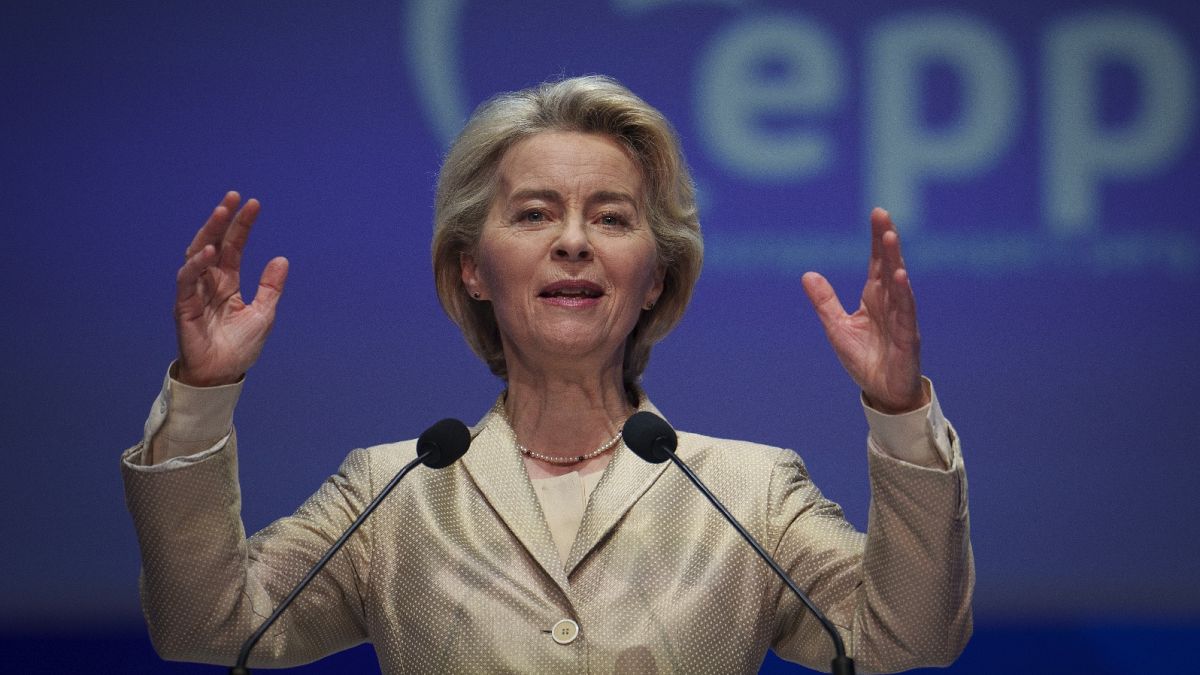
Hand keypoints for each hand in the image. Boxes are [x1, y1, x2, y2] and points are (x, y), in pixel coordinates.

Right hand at [174, 191, 287, 386]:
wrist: (224, 375)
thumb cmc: (240, 347)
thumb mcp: (263, 313)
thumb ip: (270, 287)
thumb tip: (282, 259)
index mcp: (228, 282)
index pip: (233, 247)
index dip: (242, 226)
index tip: (254, 204)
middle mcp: (210, 283)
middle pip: (213, 243)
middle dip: (222, 220)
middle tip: (233, 197)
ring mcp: (195, 293)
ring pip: (197, 255)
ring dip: (208, 233)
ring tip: (221, 213)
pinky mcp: (184, 307)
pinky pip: (187, 282)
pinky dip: (196, 265)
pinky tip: (208, 251)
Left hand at [801, 208, 926, 413]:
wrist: (882, 392)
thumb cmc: (865, 359)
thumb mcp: (837, 327)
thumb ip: (825, 301)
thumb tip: (807, 274)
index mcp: (875, 298)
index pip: (877, 262)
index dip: (876, 239)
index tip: (877, 213)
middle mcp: (890, 303)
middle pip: (889, 265)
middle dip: (886, 240)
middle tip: (882, 214)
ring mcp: (901, 318)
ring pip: (899, 283)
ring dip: (895, 260)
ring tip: (891, 237)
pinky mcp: (907, 337)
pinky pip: (906, 312)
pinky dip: (904, 294)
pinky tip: (902, 276)